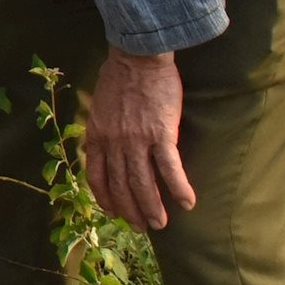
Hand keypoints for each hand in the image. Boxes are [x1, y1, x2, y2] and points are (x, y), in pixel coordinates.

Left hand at [84, 48, 195, 230]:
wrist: (138, 56)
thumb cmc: (119, 77)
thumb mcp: (99, 105)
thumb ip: (102, 129)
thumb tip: (105, 145)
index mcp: (97, 135)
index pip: (97, 176)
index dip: (105, 198)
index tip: (113, 212)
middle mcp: (114, 142)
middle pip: (121, 185)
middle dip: (130, 211)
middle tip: (141, 228)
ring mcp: (137, 140)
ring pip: (143, 182)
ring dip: (151, 207)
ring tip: (160, 224)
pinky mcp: (161, 133)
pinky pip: (170, 168)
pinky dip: (178, 188)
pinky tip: (188, 203)